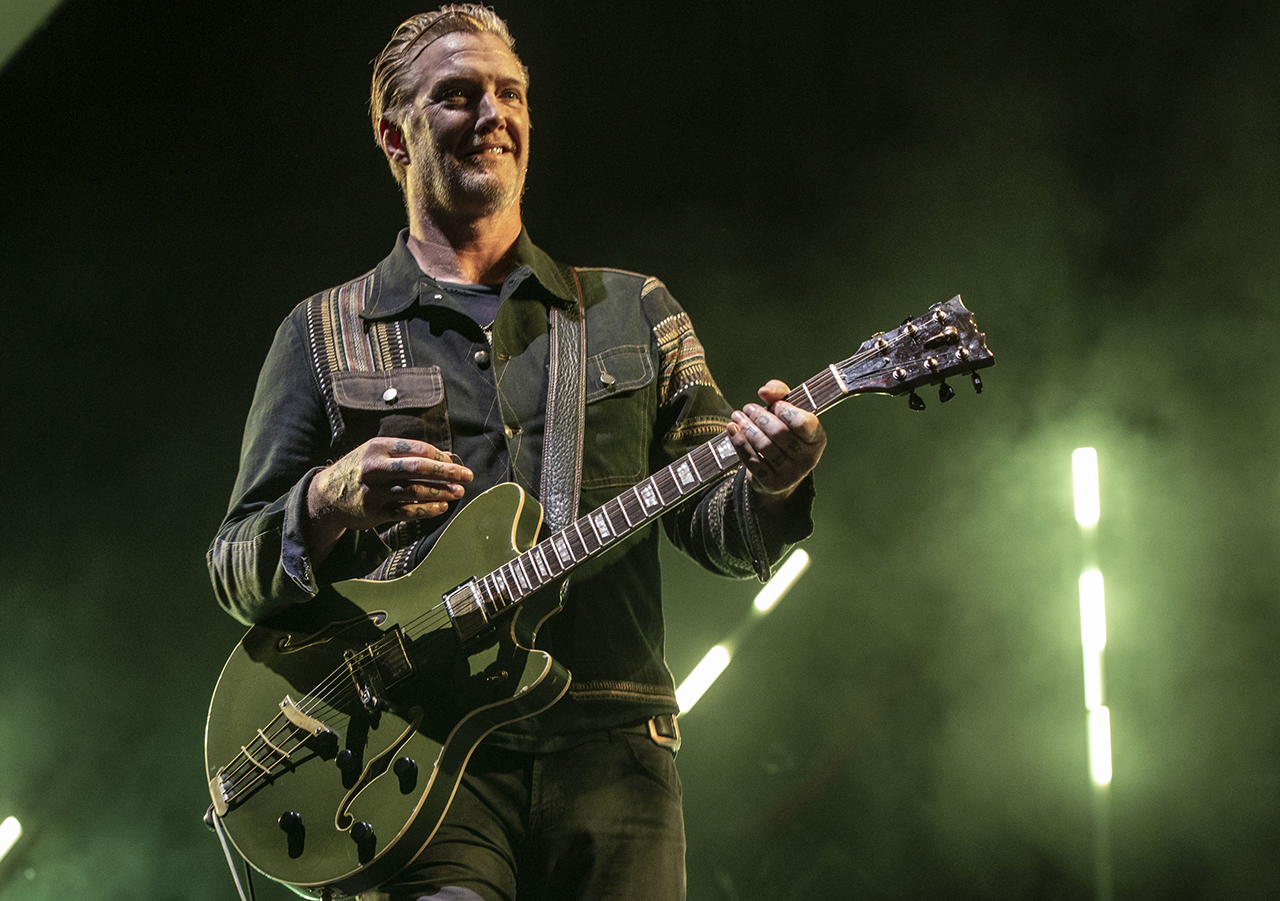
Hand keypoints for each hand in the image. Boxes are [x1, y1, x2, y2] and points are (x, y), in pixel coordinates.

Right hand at [305, 437, 472, 560]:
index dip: (442, 458)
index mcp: (379, 447)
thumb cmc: (360, 470)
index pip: (419, 449)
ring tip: (457, 493)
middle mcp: (377, 467)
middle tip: (467, 476)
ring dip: (441, 493)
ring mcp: (375, 490)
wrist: (327, 495)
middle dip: (448, 473)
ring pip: (416, 491)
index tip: (457, 465)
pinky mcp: (375, 511)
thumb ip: (409, 454)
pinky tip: (441, 508)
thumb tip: (446, 456)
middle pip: (420, 468)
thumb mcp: (379, 453)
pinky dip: (427, 509)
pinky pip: (408, 511)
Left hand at [727, 380, 825, 508]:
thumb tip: (764, 391)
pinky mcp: (772, 483)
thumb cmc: (784, 432)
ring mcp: (790, 474)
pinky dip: (739, 443)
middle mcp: (808, 459)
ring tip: (738, 416)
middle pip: (779, 433)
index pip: (803, 423)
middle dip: (760, 417)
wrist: (779, 470)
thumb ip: (779, 393)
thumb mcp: (787, 410)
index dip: (785, 410)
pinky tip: (732, 430)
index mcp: (817, 439)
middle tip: (748, 408)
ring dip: (747, 427)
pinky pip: (751, 460)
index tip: (774, 404)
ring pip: (764, 446)